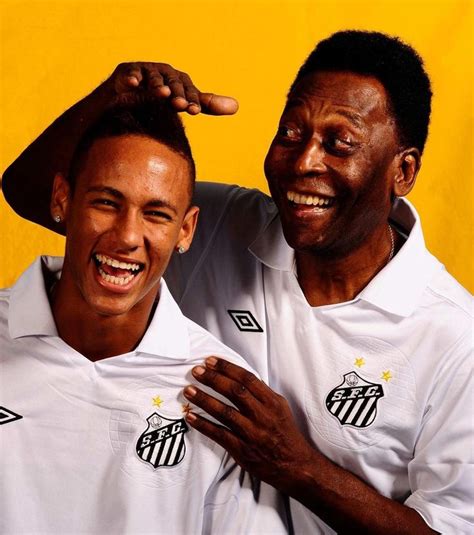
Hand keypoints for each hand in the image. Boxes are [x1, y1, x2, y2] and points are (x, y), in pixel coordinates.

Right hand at [105, 62, 238, 114]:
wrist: (130, 95)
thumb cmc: (163, 97)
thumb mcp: (185, 100)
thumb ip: (207, 104)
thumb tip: (237, 106)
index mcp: (179, 80)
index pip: (189, 90)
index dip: (192, 100)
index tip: (194, 111)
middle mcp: (164, 73)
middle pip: (173, 83)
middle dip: (177, 94)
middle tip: (181, 105)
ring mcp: (146, 71)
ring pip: (153, 78)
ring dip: (158, 85)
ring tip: (163, 94)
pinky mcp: (128, 72)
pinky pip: (131, 74)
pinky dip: (133, 78)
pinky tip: (135, 84)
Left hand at [183, 356, 316, 492]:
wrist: (294, 465)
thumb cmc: (285, 433)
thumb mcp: (279, 407)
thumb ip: (261, 393)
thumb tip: (238, 377)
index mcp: (272, 402)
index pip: (247, 378)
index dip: (227, 368)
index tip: (211, 361)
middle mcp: (262, 415)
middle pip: (235, 391)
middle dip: (213, 379)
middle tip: (196, 371)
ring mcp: (252, 433)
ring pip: (224, 412)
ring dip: (204, 400)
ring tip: (189, 390)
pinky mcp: (243, 450)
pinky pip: (219, 434)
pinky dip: (203, 425)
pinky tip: (191, 416)